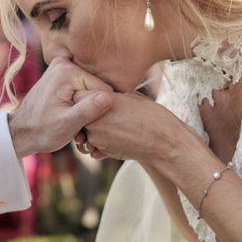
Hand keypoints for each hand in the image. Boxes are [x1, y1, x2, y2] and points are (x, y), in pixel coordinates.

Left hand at [8, 57, 112, 157]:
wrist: (21, 131)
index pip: (103, 90)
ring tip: (75, 123)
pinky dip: (80, 102)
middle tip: (80, 128)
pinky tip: (71, 114)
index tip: (87, 126)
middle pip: (97, 88)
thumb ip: (89, 109)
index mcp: (68, 71)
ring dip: (87, 107)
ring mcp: (62, 66)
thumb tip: (109, 97)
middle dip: (93, 109)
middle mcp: (65, 63)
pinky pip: (82, 88)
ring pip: (91, 89)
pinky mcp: (61, 74)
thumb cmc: (42, 131)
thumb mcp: (67, 124)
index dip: (100, 111)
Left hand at [73, 90, 196, 169]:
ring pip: (85, 130)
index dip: (86, 96)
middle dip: (87, 114)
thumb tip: (98, 91)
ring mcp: (96, 136)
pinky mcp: (101, 150)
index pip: (78, 95)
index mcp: (100, 100)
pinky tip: (116, 136)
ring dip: (93, 129)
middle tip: (102, 114)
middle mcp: (93, 119)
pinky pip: (93, 143)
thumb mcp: (128, 96)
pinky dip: (100, 141)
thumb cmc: (150, 114)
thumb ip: (109, 95)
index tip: (94, 99)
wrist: (163, 140)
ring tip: (113, 125)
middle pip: (79, 114)